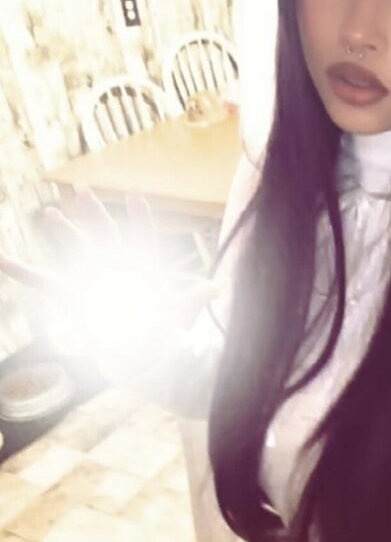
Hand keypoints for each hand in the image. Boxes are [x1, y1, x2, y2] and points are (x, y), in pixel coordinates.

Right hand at [0, 187, 220, 373]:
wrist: (139, 350)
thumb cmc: (161, 329)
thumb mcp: (177, 314)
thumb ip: (192, 299)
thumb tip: (217, 285)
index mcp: (141, 269)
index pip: (141, 238)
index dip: (138, 218)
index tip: (133, 194)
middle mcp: (116, 268)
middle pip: (104, 236)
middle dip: (94, 215)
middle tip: (81, 191)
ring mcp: (92, 279)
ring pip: (76, 252)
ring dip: (64, 234)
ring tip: (50, 213)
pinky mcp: (74, 296)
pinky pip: (45, 284)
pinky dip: (24, 274)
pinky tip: (2, 261)